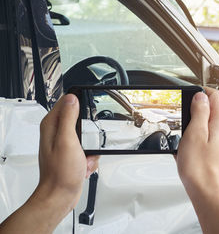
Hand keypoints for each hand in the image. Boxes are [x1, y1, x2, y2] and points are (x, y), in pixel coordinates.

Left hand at [0, 94, 97, 233]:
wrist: (61, 195)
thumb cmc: (60, 173)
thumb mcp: (67, 140)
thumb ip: (69, 117)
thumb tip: (72, 98)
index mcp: (52, 126)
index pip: (66, 102)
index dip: (78, 105)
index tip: (86, 113)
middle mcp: (56, 133)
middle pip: (80, 121)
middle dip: (89, 134)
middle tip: (84, 144)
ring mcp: (64, 144)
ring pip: (87, 137)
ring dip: (91, 149)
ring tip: (84, 157)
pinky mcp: (72, 155)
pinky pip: (89, 150)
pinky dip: (91, 158)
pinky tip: (84, 164)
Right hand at [176, 87, 218, 233]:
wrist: (206, 192)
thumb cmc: (200, 167)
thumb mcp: (195, 133)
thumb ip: (199, 111)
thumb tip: (201, 96)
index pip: (214, 95)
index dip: (199, 93)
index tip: (187, 98)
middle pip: (210, 108)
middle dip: (194, 110)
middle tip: (183, 121)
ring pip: (206, 122)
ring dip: (193, 125)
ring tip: (184, 137)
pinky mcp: (216, 149)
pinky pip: (204, 135)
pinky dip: (194, 137)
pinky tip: (186, 148)